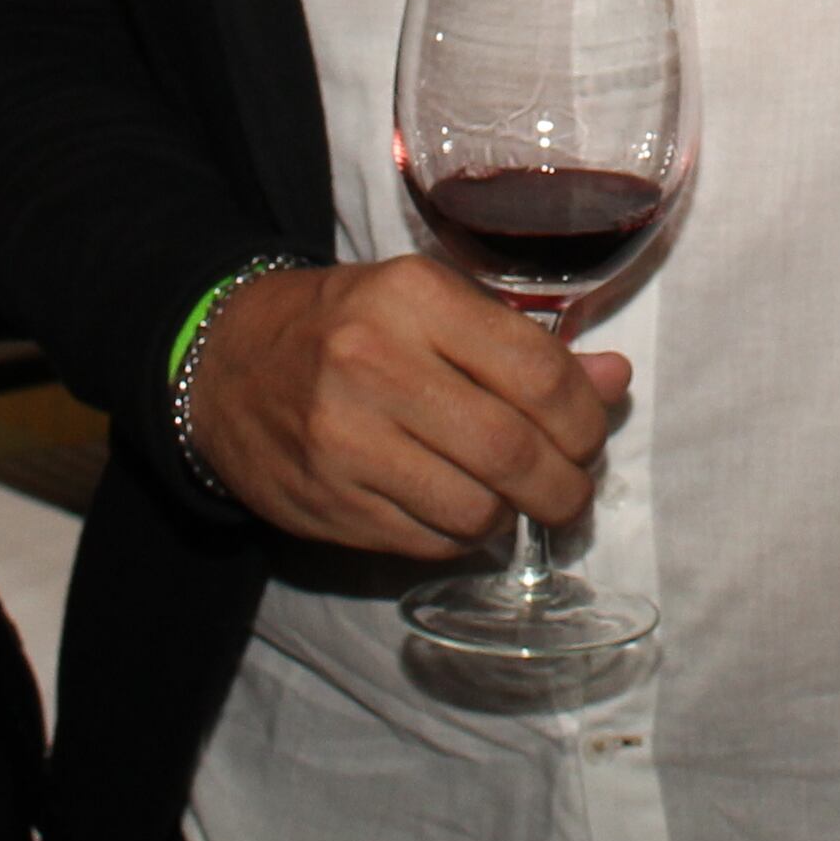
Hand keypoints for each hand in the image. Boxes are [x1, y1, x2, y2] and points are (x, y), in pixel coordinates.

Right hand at [184, 259, 630, 557]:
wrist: (223, 362)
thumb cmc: (348, 325)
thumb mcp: (431, 306)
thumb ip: (525, 345)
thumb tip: (616, 383)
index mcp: (414, 298)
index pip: (538, 373)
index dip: (585, 418)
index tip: (590, 435)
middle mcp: (376, 364)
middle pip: (514, 452)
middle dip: (565, 485)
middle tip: (572, 491)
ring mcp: (345, 440)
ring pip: (475, 510)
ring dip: (514, 516)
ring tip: (514, 500)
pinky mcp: (327, 503)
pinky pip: (428, 542)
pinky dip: (463, 536)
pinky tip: (459, 510)